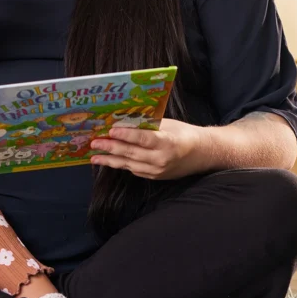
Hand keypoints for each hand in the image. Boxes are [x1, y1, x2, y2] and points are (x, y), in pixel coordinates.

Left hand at [89, 119, 212, 179]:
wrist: (202, 154)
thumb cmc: (183, 134)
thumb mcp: (168, 124)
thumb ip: (148, 125)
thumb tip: (124, 120)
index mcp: (168, 142)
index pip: (143, 139)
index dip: (126, 135)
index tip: (110, 130)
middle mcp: (162, 159)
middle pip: (132, 153)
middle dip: (111, 148)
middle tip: (94, 143)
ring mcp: (157, 171)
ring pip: (129, 164)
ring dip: (110, 160)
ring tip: (94, 156)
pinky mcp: (154, 177)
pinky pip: (134, 170)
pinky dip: (120, 164)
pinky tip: (108, 160)